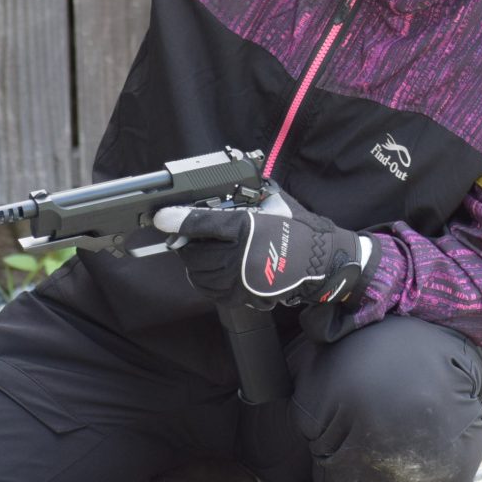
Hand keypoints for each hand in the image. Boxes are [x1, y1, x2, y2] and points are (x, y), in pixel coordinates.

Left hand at [153, 187, 376, 309]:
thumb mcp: (275, 202)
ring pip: (197, 271)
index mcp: (247, 227)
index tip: (160, 216)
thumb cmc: (299, 229)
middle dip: (187, 240)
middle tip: (189, 233)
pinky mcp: (240, 296)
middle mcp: (239, 255)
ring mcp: (238, 280)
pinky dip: (204, 276)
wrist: (321, 264)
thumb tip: (224, 185)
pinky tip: (213, 267)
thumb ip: (248, 194)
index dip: (178, 219)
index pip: (203, 222)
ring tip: (203, 249)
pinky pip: (209, 288)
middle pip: (194, 250)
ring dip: (195, 259)